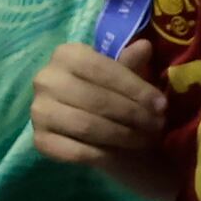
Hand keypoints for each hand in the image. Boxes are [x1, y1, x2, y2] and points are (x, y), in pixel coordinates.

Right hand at [28, 39, 178, 178]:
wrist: (89, 123)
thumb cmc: (109, 93)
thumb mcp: (122, 76)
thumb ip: (130, 64)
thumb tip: (144, 46)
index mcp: (65, 55)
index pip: (102, 69)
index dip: (135, 88)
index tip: (162, 105)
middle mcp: (45, 80)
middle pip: (95, 99)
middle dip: (132, 114)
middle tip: (157, 125)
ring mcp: (38, 112)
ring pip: (86, 126)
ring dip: (122, 135)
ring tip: (145, 139)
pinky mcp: (39, 140)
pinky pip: (75, 150)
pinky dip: (103, 154)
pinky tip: (122, 153)